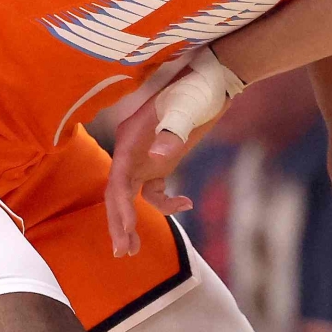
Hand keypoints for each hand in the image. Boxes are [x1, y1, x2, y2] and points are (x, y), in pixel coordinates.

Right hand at [103, 88, 196, 256]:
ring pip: (131, 196)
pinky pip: (155, 190)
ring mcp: (146, 157)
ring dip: (132, 221)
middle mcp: (132, 150)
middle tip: (124, 252)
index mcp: (131, 138)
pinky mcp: (162, 162)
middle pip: (118, 192)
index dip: (119, 205)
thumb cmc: (198, 89)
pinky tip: (187, 204)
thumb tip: (158, 158)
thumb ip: (173, 132)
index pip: (117, 178)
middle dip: (118, 222)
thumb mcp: (187, 108)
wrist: (215, 80)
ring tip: (134, 251)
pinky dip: (166, 203)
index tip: (128, 228)